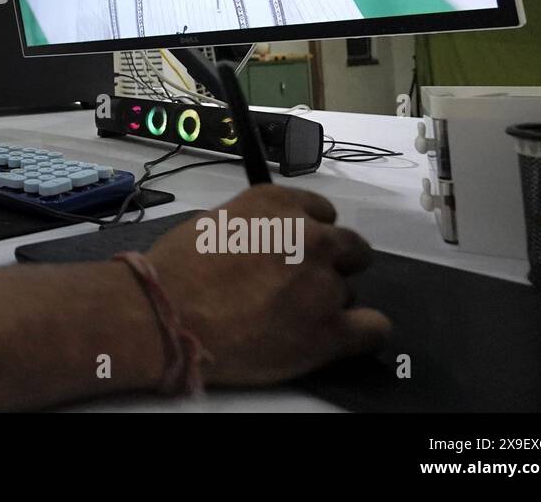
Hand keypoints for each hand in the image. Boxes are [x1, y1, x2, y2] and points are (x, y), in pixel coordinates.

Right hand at [146, 185, 389, 386]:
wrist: (166, 314)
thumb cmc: (176, 268)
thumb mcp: (217, 222)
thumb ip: (257, 227)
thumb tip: (269, 244)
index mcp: (279, 203)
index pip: (323, 212)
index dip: (308, 234)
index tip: (293, 252)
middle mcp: (310, 236)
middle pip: (350, 248)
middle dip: (330, 264)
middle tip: (298, 286)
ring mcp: (324, 284)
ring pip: (348, 292)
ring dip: (326, 302)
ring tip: (288, 319)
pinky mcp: (331, 331)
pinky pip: (374, 329)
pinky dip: (359, 332)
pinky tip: (334, 337)